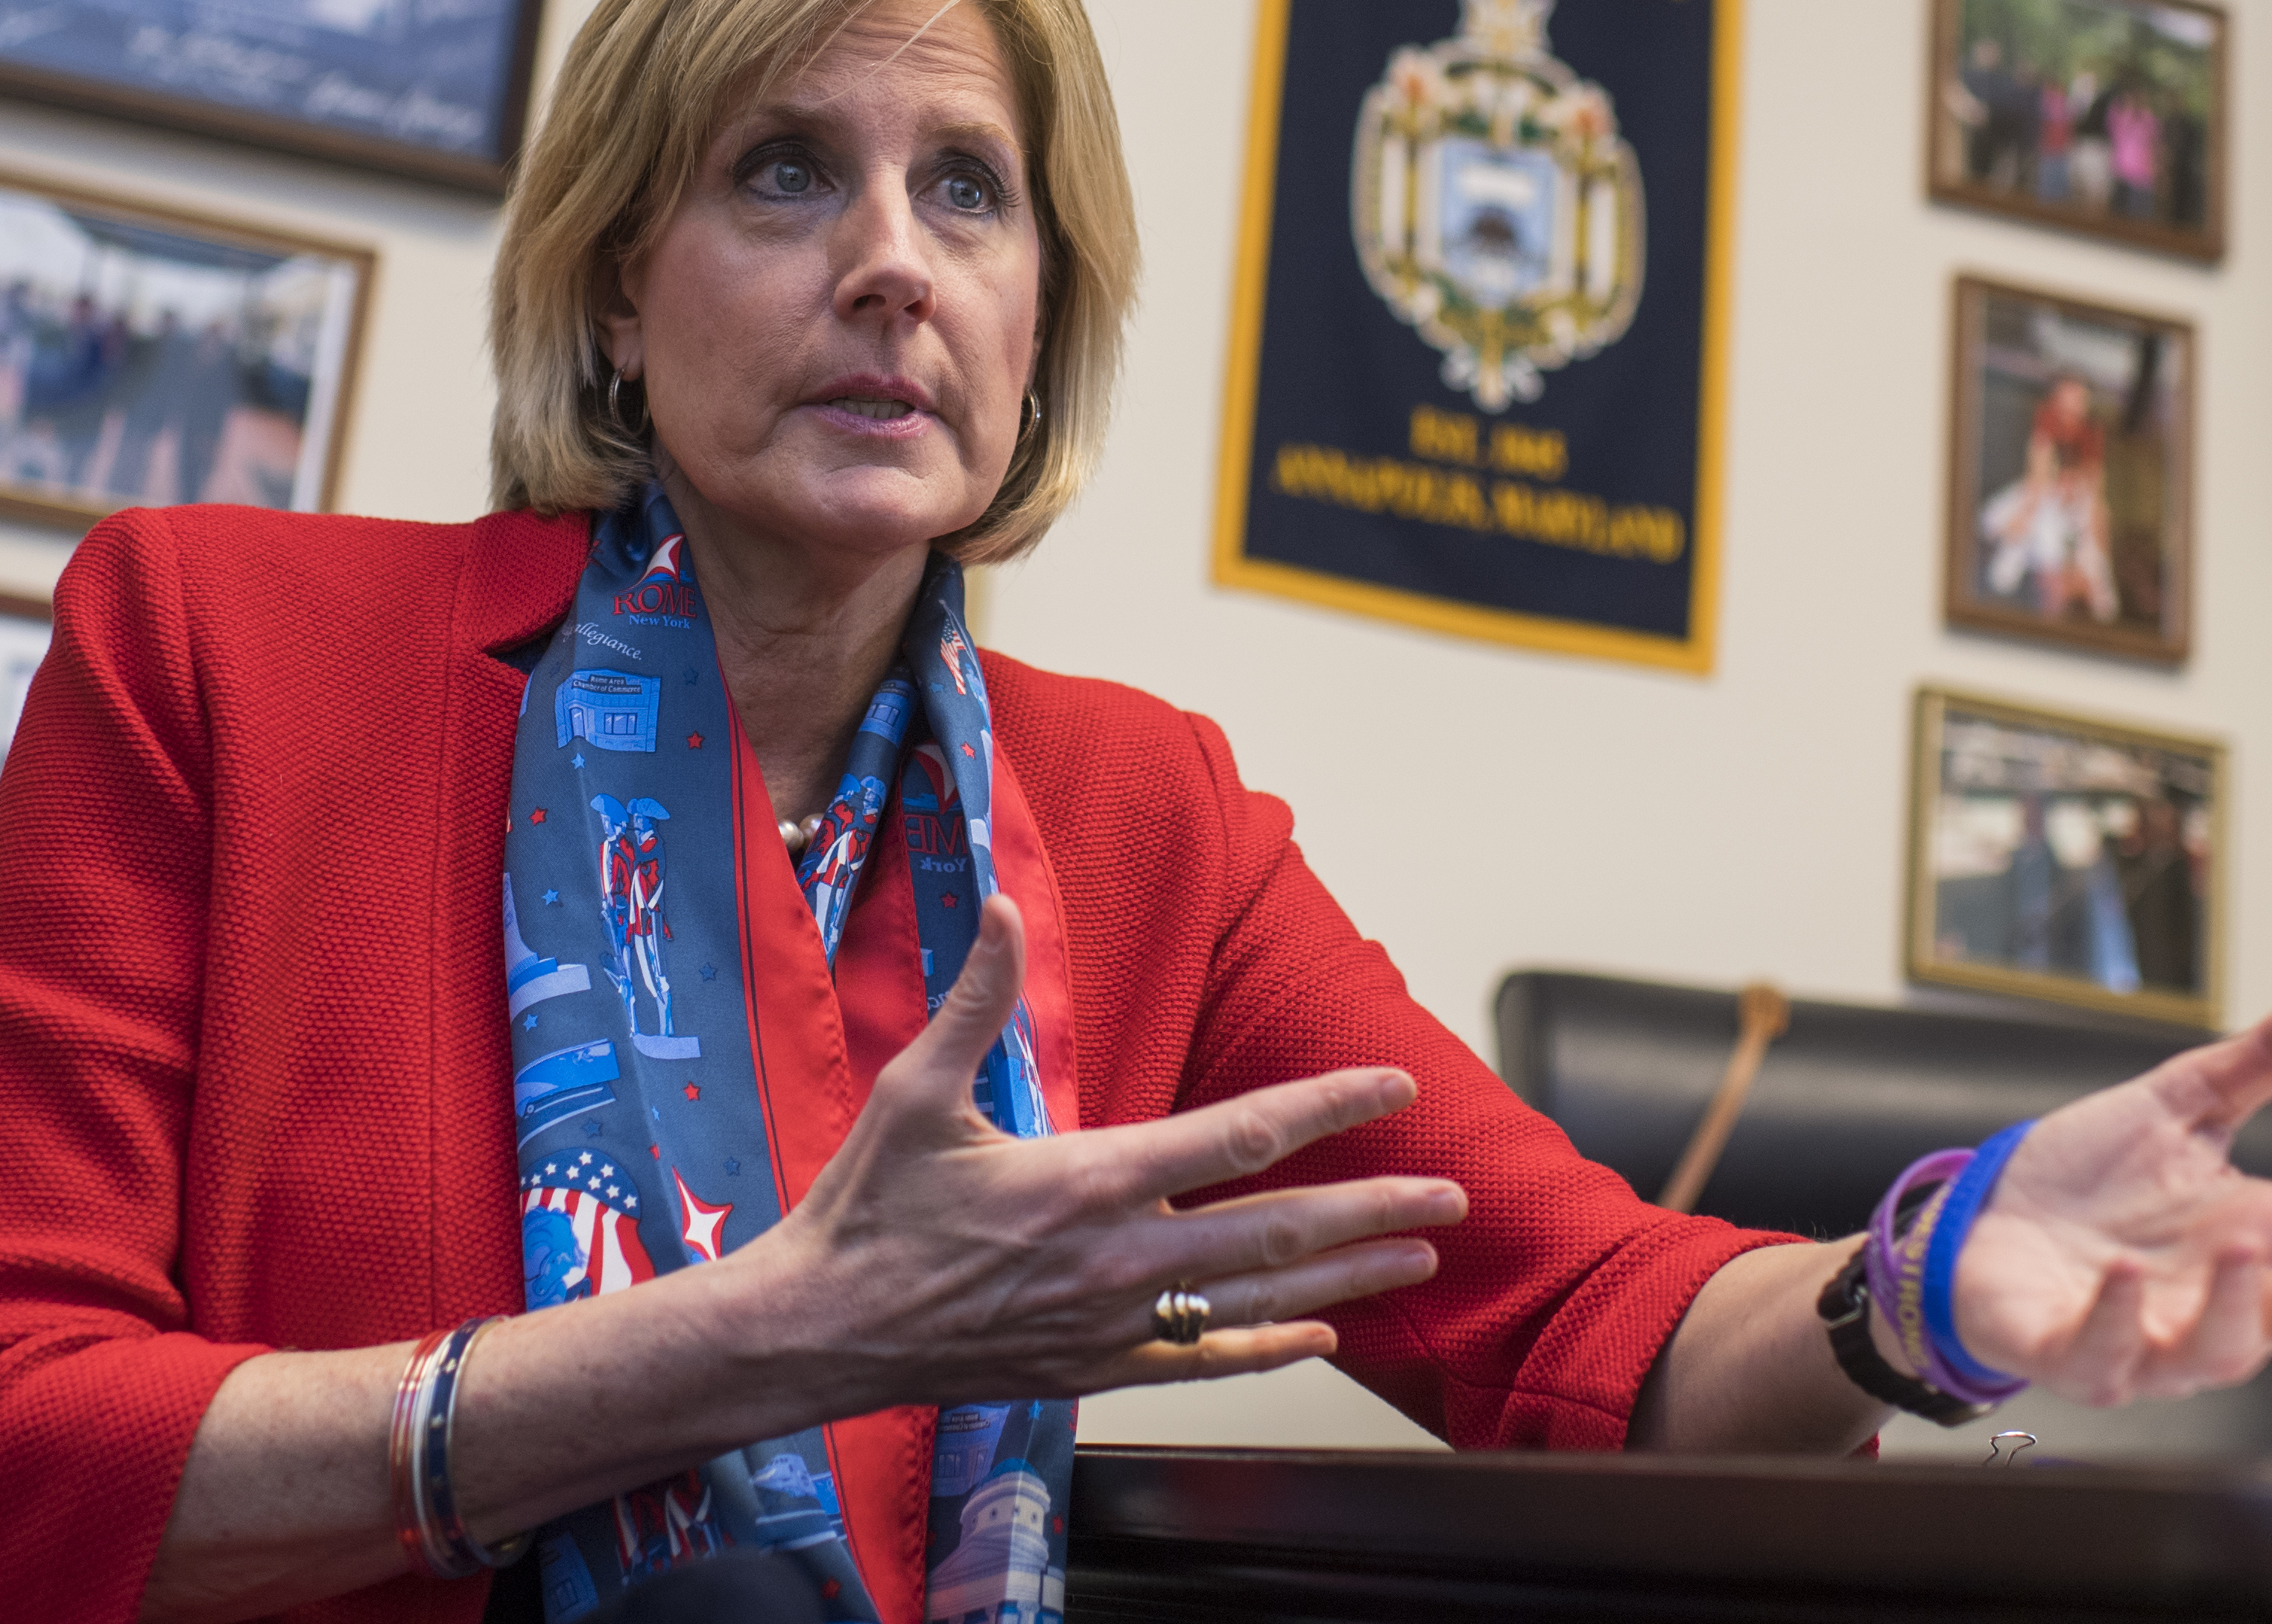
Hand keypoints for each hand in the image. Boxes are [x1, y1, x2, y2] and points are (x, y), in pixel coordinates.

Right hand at [740, 895, 1464, 1414]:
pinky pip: (1205, 1360)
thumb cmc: (865, 1210)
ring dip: (1348, 1276)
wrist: (819, 1333)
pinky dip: (1271, 1348)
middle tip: (1452, 1197)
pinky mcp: (1094, 1368)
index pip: (1241, 1137)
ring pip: (1260, 1299)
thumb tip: (999, 902)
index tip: (1391, 1085)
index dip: (1326, 1106)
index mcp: (1087, 1179)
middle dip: (1375, 1210)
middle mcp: (1117, 1257)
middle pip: (1278, 1230)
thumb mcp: (914, 1092)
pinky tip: (1321, 1336)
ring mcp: (1112, 1322)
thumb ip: (975, 998)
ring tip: (1419, 1261)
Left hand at [1945, 978, 2271, 1406]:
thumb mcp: (2184, 1103)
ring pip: (2216, 1352)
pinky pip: (2105, 1356)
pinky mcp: (2069, 1351)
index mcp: (2257, 1240)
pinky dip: (2119, 1320)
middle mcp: (2215, 1301)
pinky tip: (2127, 1276)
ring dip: (2235, 1307)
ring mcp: (2147, 1337)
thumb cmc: (2090, 1179)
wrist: (1981, 1218)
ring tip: (2243, 1248)